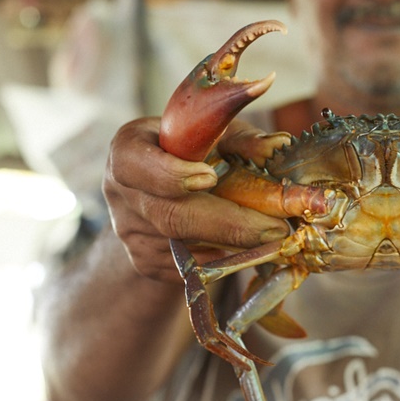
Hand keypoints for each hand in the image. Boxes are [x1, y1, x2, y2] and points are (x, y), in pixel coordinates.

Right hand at [103, 117, 290, 282]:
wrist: (165, 188)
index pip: (135, 164)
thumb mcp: (215, 135)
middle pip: (169, 216)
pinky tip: (250, 246)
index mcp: (129, 149)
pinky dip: (225, 257)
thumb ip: (243, 139)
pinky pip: (188, 265)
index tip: (210, 177)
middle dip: (228, 225)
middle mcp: (121, 192)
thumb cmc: (195, 150)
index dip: (170, 174)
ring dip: (236, 244)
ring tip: (276, 237)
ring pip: (186, 246)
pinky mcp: (146, 261)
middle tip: (276, 229)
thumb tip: (278, 145)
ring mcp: (130, 232)